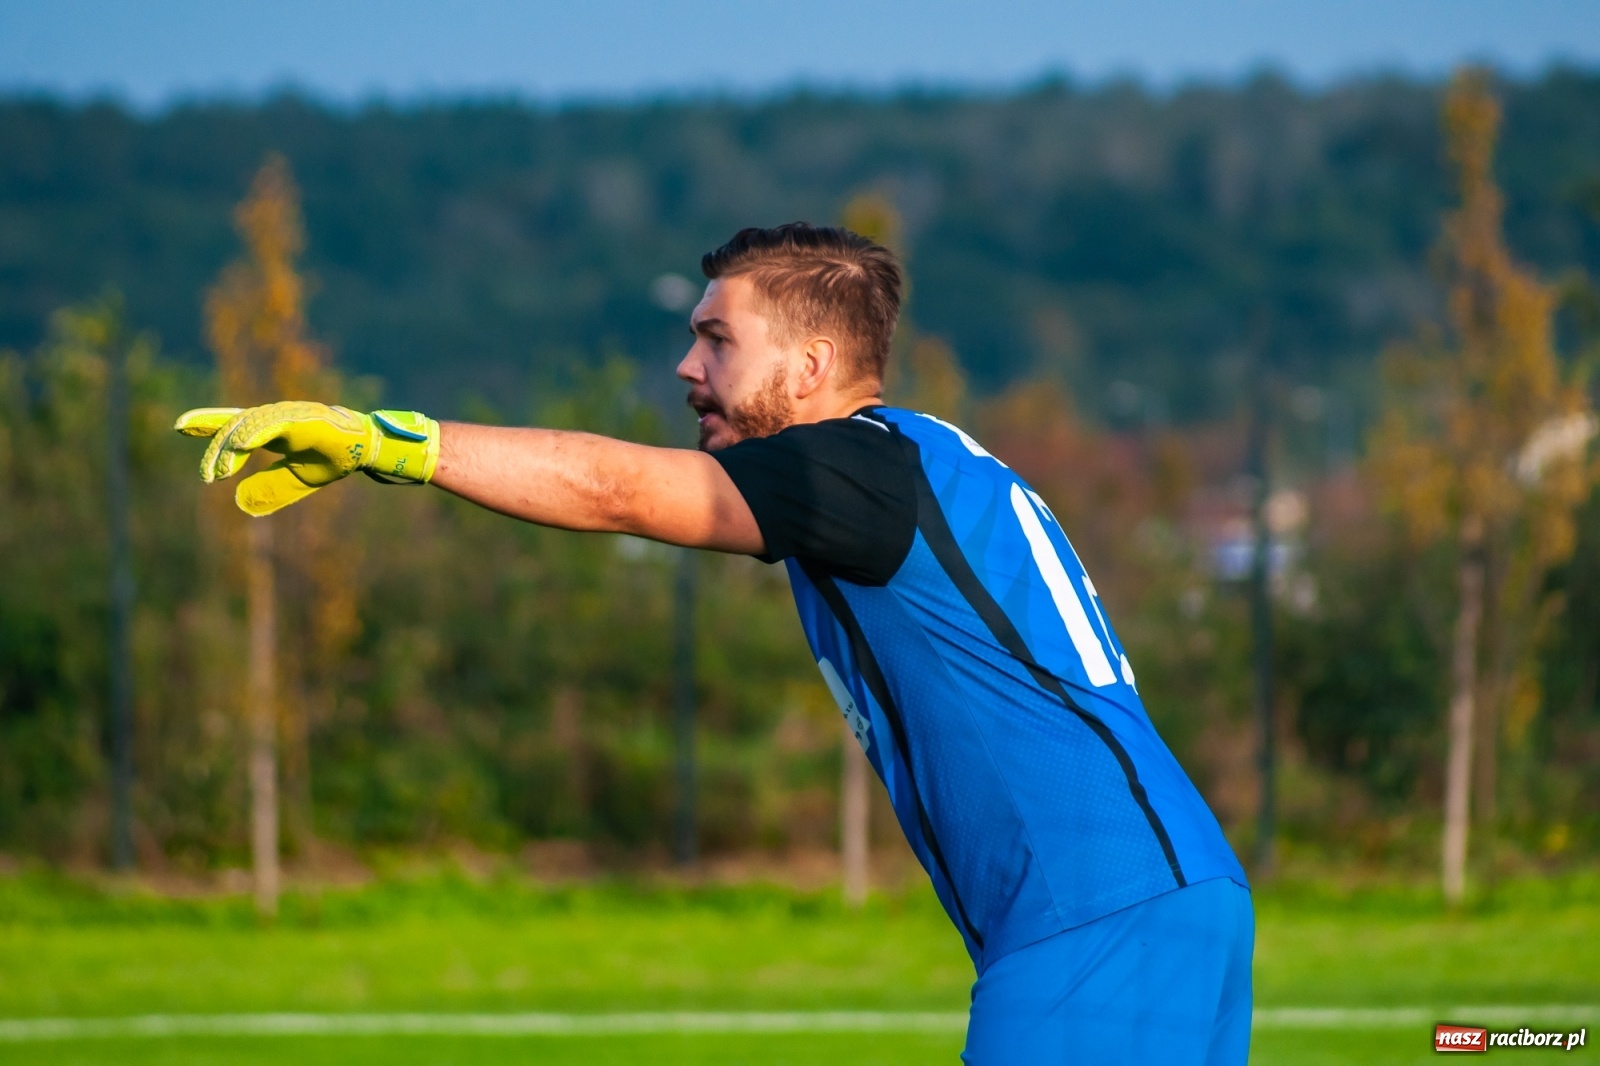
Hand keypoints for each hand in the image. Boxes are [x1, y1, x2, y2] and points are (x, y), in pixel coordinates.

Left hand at [175, 401, 439, 515]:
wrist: (368, 449)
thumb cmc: (332, 459)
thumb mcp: (296, 480)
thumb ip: (269, 488)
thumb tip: (238, 502)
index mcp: (272, 429)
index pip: (234, 423)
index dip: (207, 423)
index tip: (179, 426)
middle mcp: (276, 417)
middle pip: (236, 425)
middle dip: (217, 446)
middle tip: (207, 475)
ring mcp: (289, 415)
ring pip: (249, 425)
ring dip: (230, 447)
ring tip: (216, 472)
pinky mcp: (303, 418)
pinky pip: (271, 424)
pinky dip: (252, 434)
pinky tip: (238, 446)